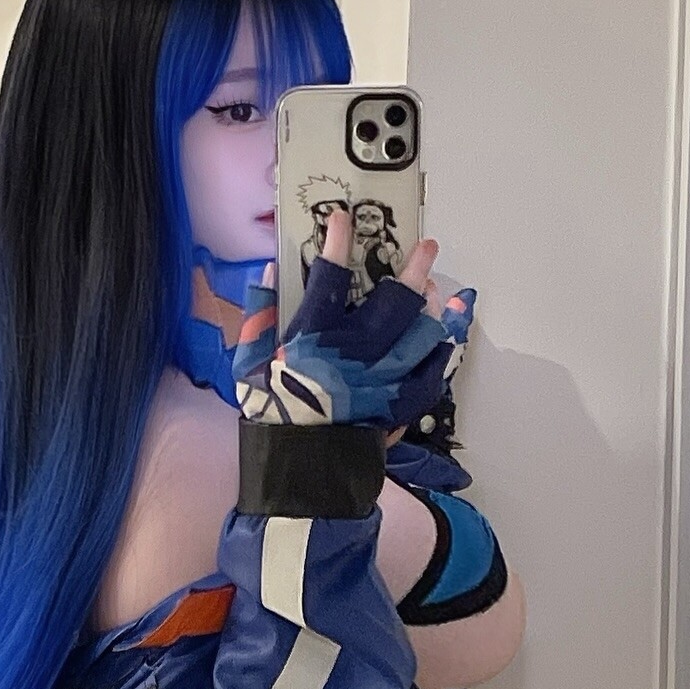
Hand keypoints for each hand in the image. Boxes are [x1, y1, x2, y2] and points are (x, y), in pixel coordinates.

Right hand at [233, 207, 463, 432]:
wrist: (300, 471)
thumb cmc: (272, 416)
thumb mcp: (248, 366)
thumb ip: (258, 316)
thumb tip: (268, 270)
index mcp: (314, 342)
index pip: (330, 280)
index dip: (338, 243)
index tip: (344, 217)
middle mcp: (354, 357)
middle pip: (396, 303)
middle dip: (414, 269)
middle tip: (426, 248)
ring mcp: (382, 382)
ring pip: (422, 335)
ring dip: (431, 309)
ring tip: (433, 291)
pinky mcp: (399, 406)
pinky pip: (432, 374)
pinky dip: (439, 353)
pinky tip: (441, 337)